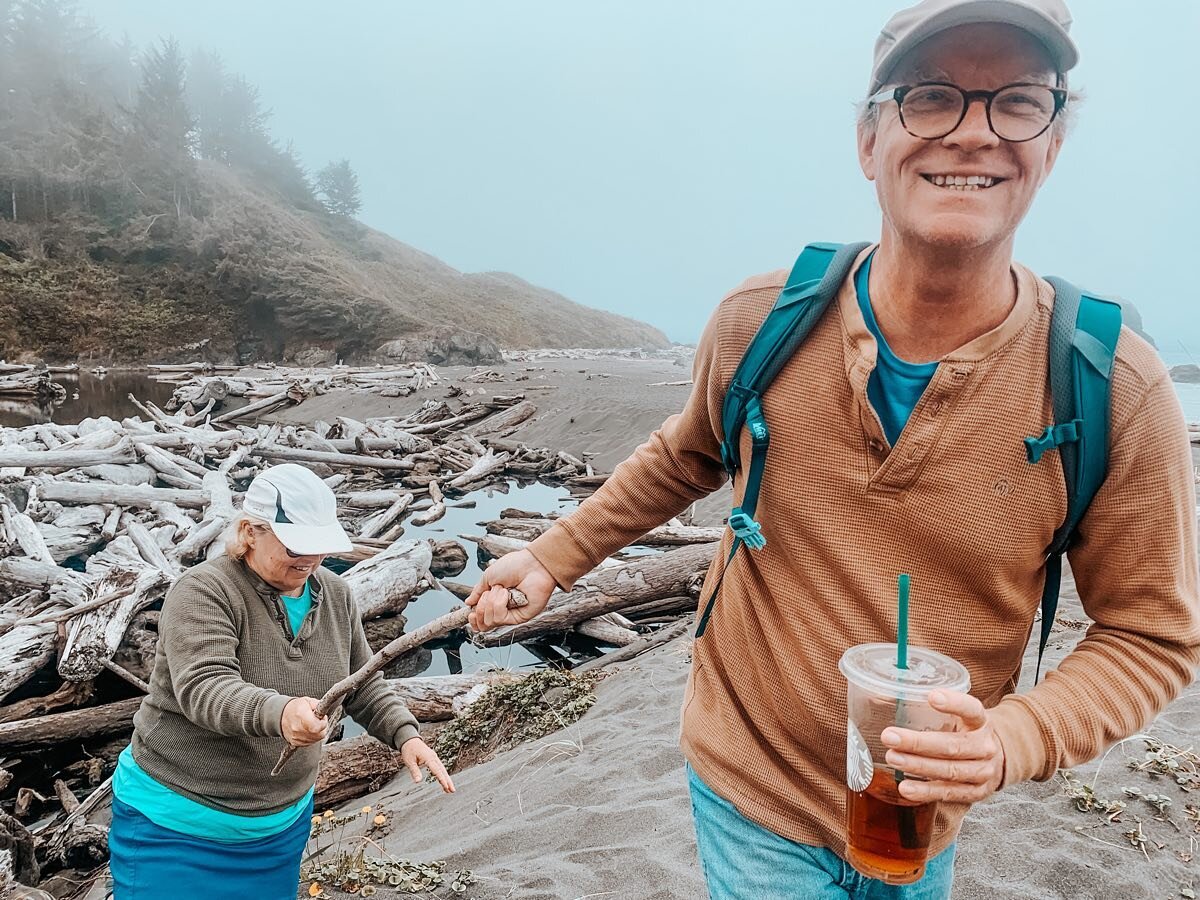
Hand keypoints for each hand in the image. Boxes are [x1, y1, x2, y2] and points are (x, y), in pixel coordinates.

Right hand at [281, 697, 327, 747]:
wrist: (281, 715)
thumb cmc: (295, 707)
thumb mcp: (308, 701)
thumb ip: (318, 705)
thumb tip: (324, 709)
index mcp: (301, 715)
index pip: (317, 727)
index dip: (323, 723)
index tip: (322, 718)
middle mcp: (297, 728)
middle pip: (319, 735)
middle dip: (322, 728)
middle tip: (318, 721)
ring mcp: (296, 736)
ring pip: (315, 740)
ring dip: (317, 733)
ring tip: (312, 724)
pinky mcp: (295, 742)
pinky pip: (309, 743)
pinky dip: (312, 737)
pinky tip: (308, 730)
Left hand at [401, 737, 454, 792]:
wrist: (409, 740)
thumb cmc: (409, 750)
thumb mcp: (409, 761)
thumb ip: (415, 771)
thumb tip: (418, 782)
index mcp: (429, 758)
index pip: (437, 770)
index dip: (442, 780)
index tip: (446, 787)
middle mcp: (434, 757)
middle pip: (443, 770)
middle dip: (448, 781)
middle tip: (452, 791)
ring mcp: (434, 758)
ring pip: (443, 769)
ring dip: (447, 779)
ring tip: (450, 790)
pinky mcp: (433, 759)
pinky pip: (440, 768)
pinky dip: (443, 775)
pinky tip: (444, 782)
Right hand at [465, 549, 556, 631]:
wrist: (531, 564)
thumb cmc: (514, 566)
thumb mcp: (489, 577)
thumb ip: (478, 591)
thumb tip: (468, 603)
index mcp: (495, 601)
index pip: (481, 620)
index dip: (474, 619)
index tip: (470, 612)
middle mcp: (503, 610)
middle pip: (483, 624)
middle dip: (481, 607)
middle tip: (488, 593)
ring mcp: (512, 615)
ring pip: (490, 621)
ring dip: (491, 603)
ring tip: (502, 590)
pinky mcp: (520, 618)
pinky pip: (500, 618)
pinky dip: (499, 604)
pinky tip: (506, 594)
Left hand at [881, 690, 1004, 803]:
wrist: (1000, 759)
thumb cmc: (969, 733)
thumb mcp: (962, 716)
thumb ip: (937, 710)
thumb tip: (892, 697)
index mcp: (982, 722)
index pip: (972, 710)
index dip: (954, 703)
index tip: (932, 697)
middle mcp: (985, 747)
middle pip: (952, 746)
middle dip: (918, 742)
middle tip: (889, 737)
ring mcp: (983, 773)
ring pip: (949, 771)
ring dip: (918, 766)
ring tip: (892, 759)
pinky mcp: (976, 793)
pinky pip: (948, 793)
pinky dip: (926, 791)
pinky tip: (905, 787)